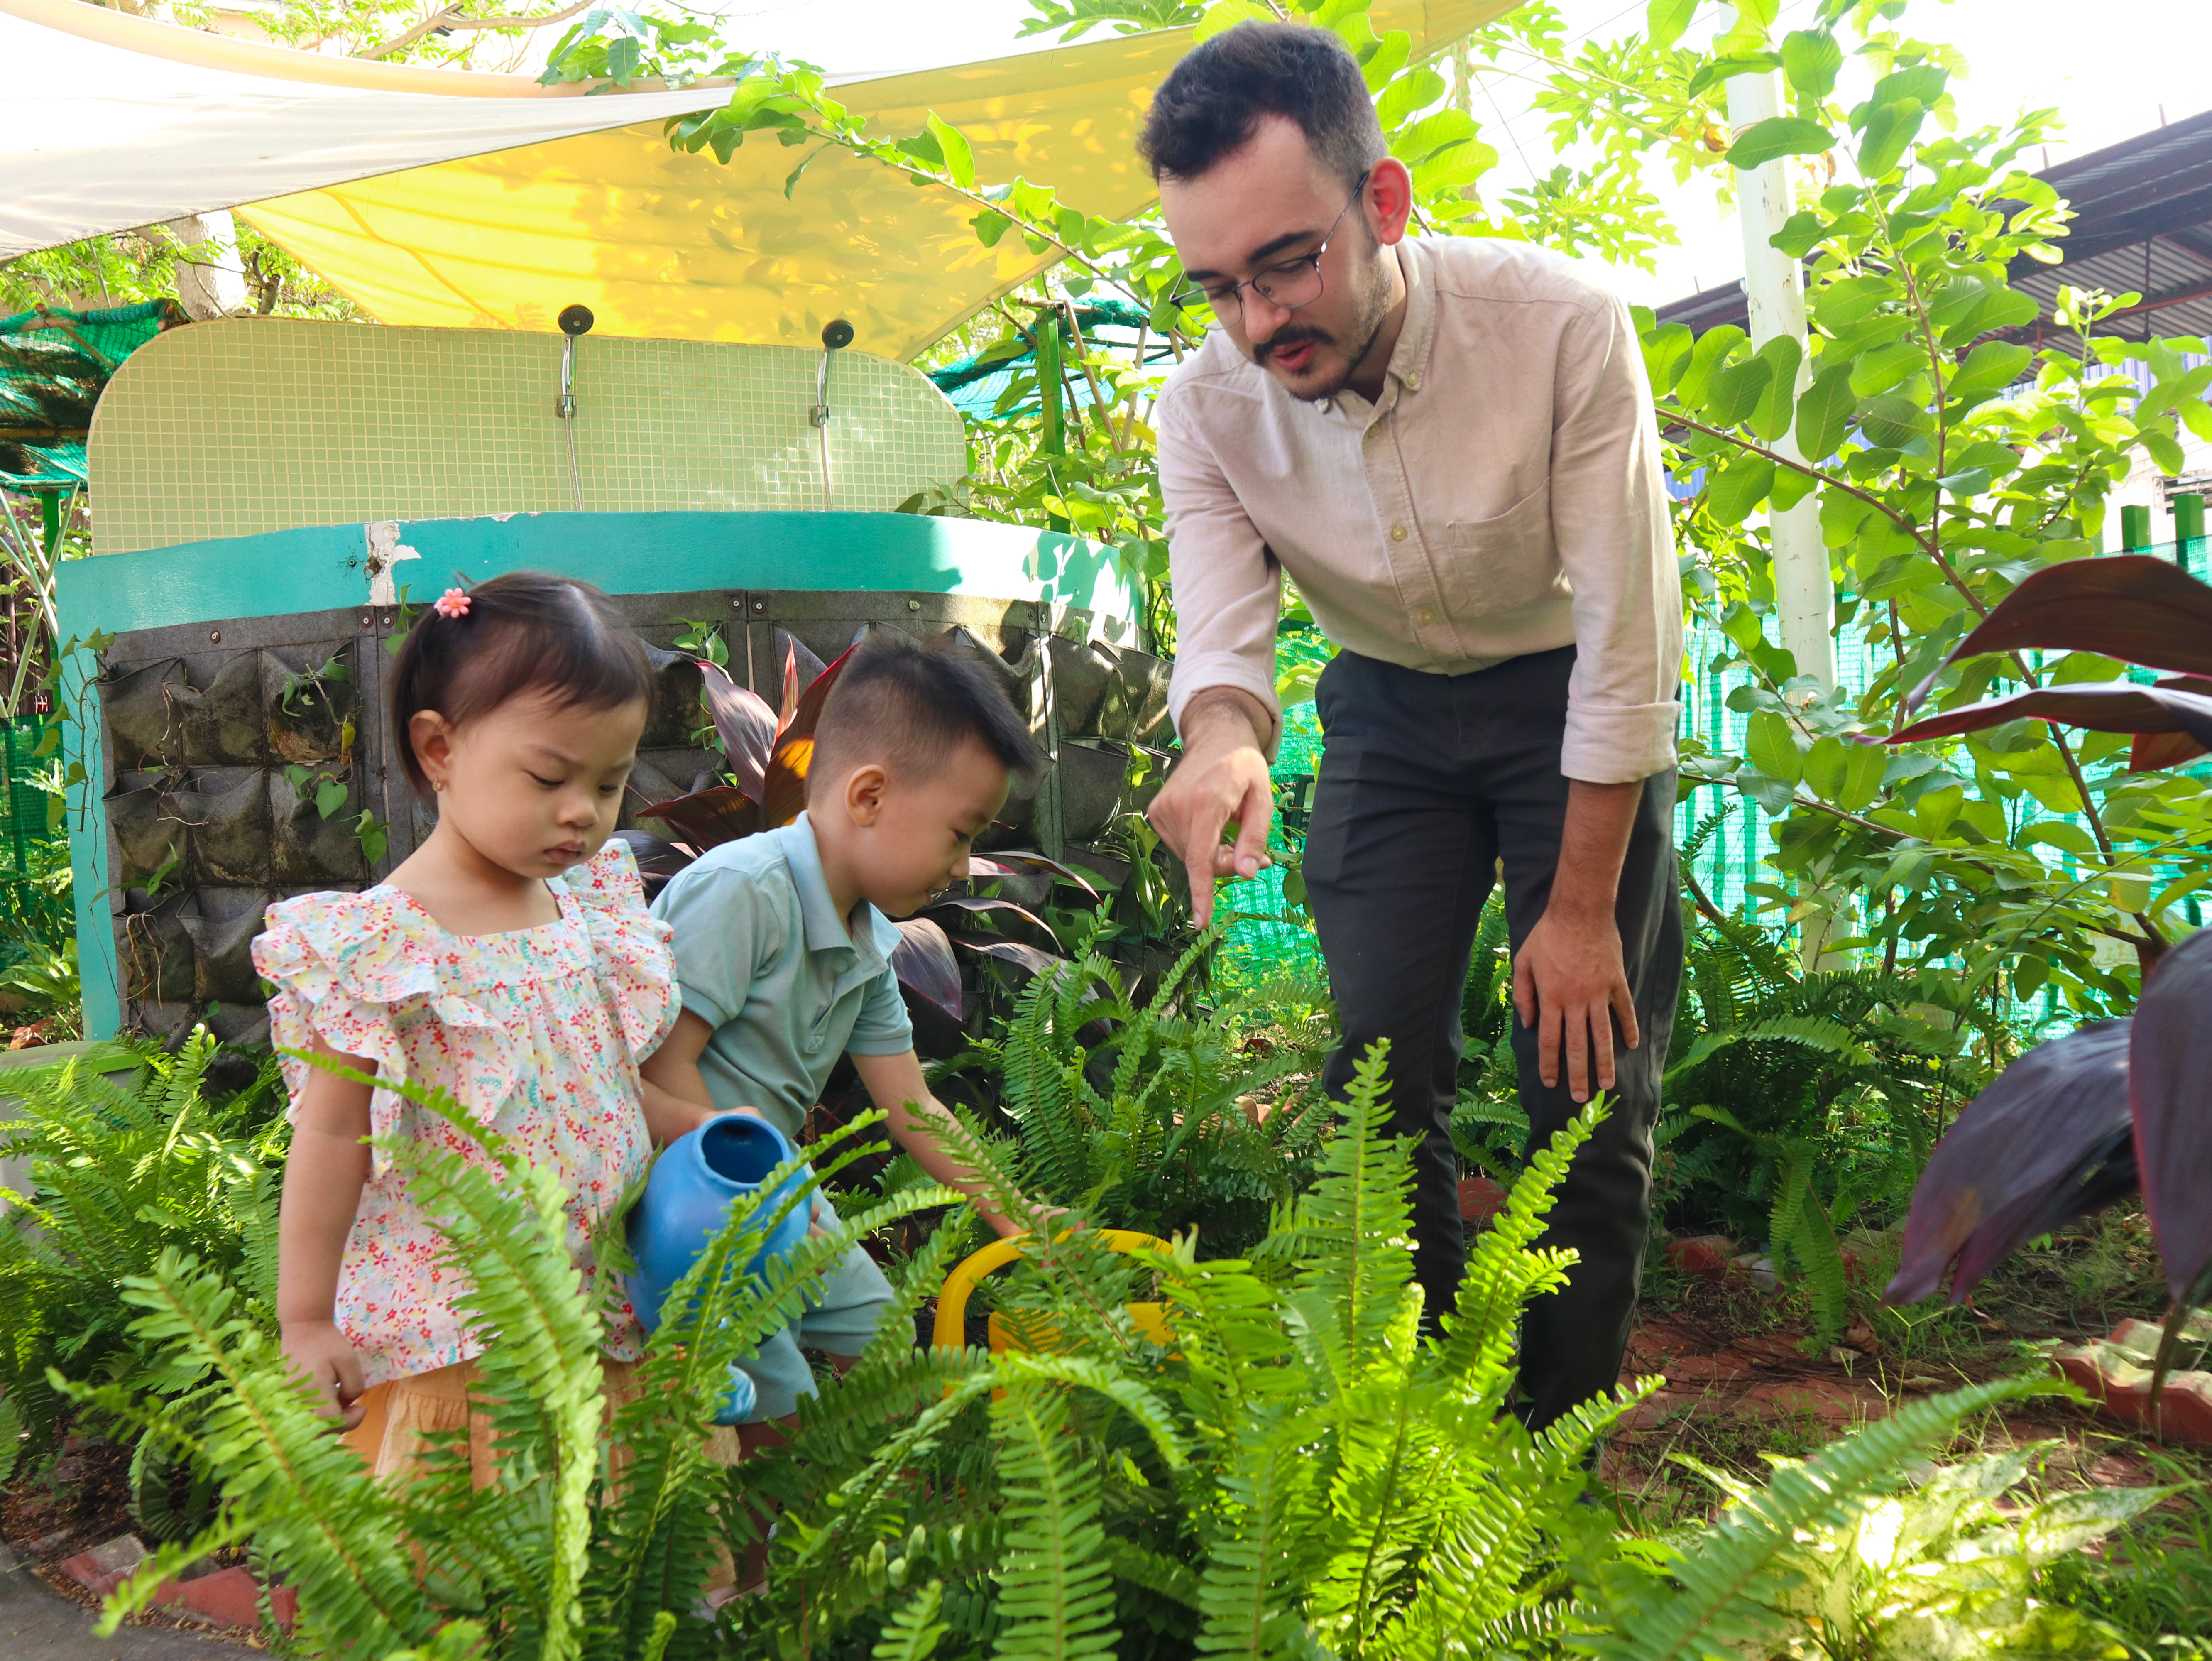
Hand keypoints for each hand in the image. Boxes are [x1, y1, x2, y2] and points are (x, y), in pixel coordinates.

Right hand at [281, 1320, 366, 1429]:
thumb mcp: (350, 1362)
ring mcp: (287, 1402)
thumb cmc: (328, 1343)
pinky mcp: (284, 1400)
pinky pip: (300, 1419)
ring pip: (307, 1429)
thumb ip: (353, 1387)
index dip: (351, 1421)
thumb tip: (347, 1407)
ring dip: (326, 1425)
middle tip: (351, 1411)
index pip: (332, 1423)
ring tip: (340, 1405)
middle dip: (338, 1428)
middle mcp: (296, 1401)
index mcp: (313, 1392)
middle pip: (316, 1433)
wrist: (303, 1329)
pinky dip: (316, 1418)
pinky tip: (327, 1404)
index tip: (362, 1409)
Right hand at [1147, 692, 1274, 928]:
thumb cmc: (1244, 767)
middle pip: (1201, 861)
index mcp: (1207, 801)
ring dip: (1213, 855)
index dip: (1202, 891)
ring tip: (1230, 831)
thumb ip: (1254, 837)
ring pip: (1191, 857)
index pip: (1201, 857)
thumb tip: (1248, 874)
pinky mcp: (1155, 812)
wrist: (1214, 738)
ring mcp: (1162, 810)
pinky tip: (1210, 826)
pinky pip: (1180, 846)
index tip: (1200, 922)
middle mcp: (1178, 807)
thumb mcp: (1262, 798)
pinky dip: (1198, 846)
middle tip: (1252, 852)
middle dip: (1227, 864)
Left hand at [1512, 904, 1638, 1103]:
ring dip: (1606, 1062)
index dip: (1550, 1064)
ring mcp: (1599, 992)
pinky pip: (1624, 1010)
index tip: (1551, 1083)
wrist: (1580, 910)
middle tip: (1582, 1098)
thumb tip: (1529, 1023)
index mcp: (1551, 998)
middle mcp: (1575, 1000)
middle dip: (1579, 1074)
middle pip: (1577, 1046)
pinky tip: (1633, 1045)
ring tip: (1608, 1084)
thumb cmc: (1547, 935)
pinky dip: (1630, 1028)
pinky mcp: (1616, 982)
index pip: (1550, 1040)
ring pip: (1603, 1035)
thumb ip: (1522, 994)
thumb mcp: (1523, 961)